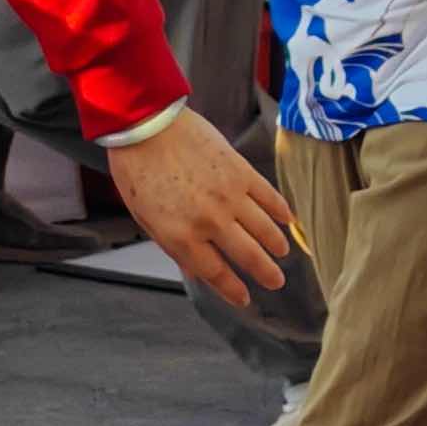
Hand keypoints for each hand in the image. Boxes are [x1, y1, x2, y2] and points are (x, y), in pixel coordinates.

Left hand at [106, 108, 298, 309]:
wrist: (146, 126)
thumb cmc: (138, 172)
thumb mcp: (146, 219)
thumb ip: (174, 245)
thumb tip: (196, 268)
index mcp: (181, 237)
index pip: (215, 273)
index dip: (233, 289)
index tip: (245, 299)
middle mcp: (209, 221)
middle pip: (247, 256)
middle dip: (265, 273)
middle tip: (276, 282)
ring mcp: (229, 196)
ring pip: (263, 230)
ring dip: (276, 245)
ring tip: (283, 253)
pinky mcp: (241, 172)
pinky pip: (268, 197)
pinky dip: (281, 211)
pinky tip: (288, 221)